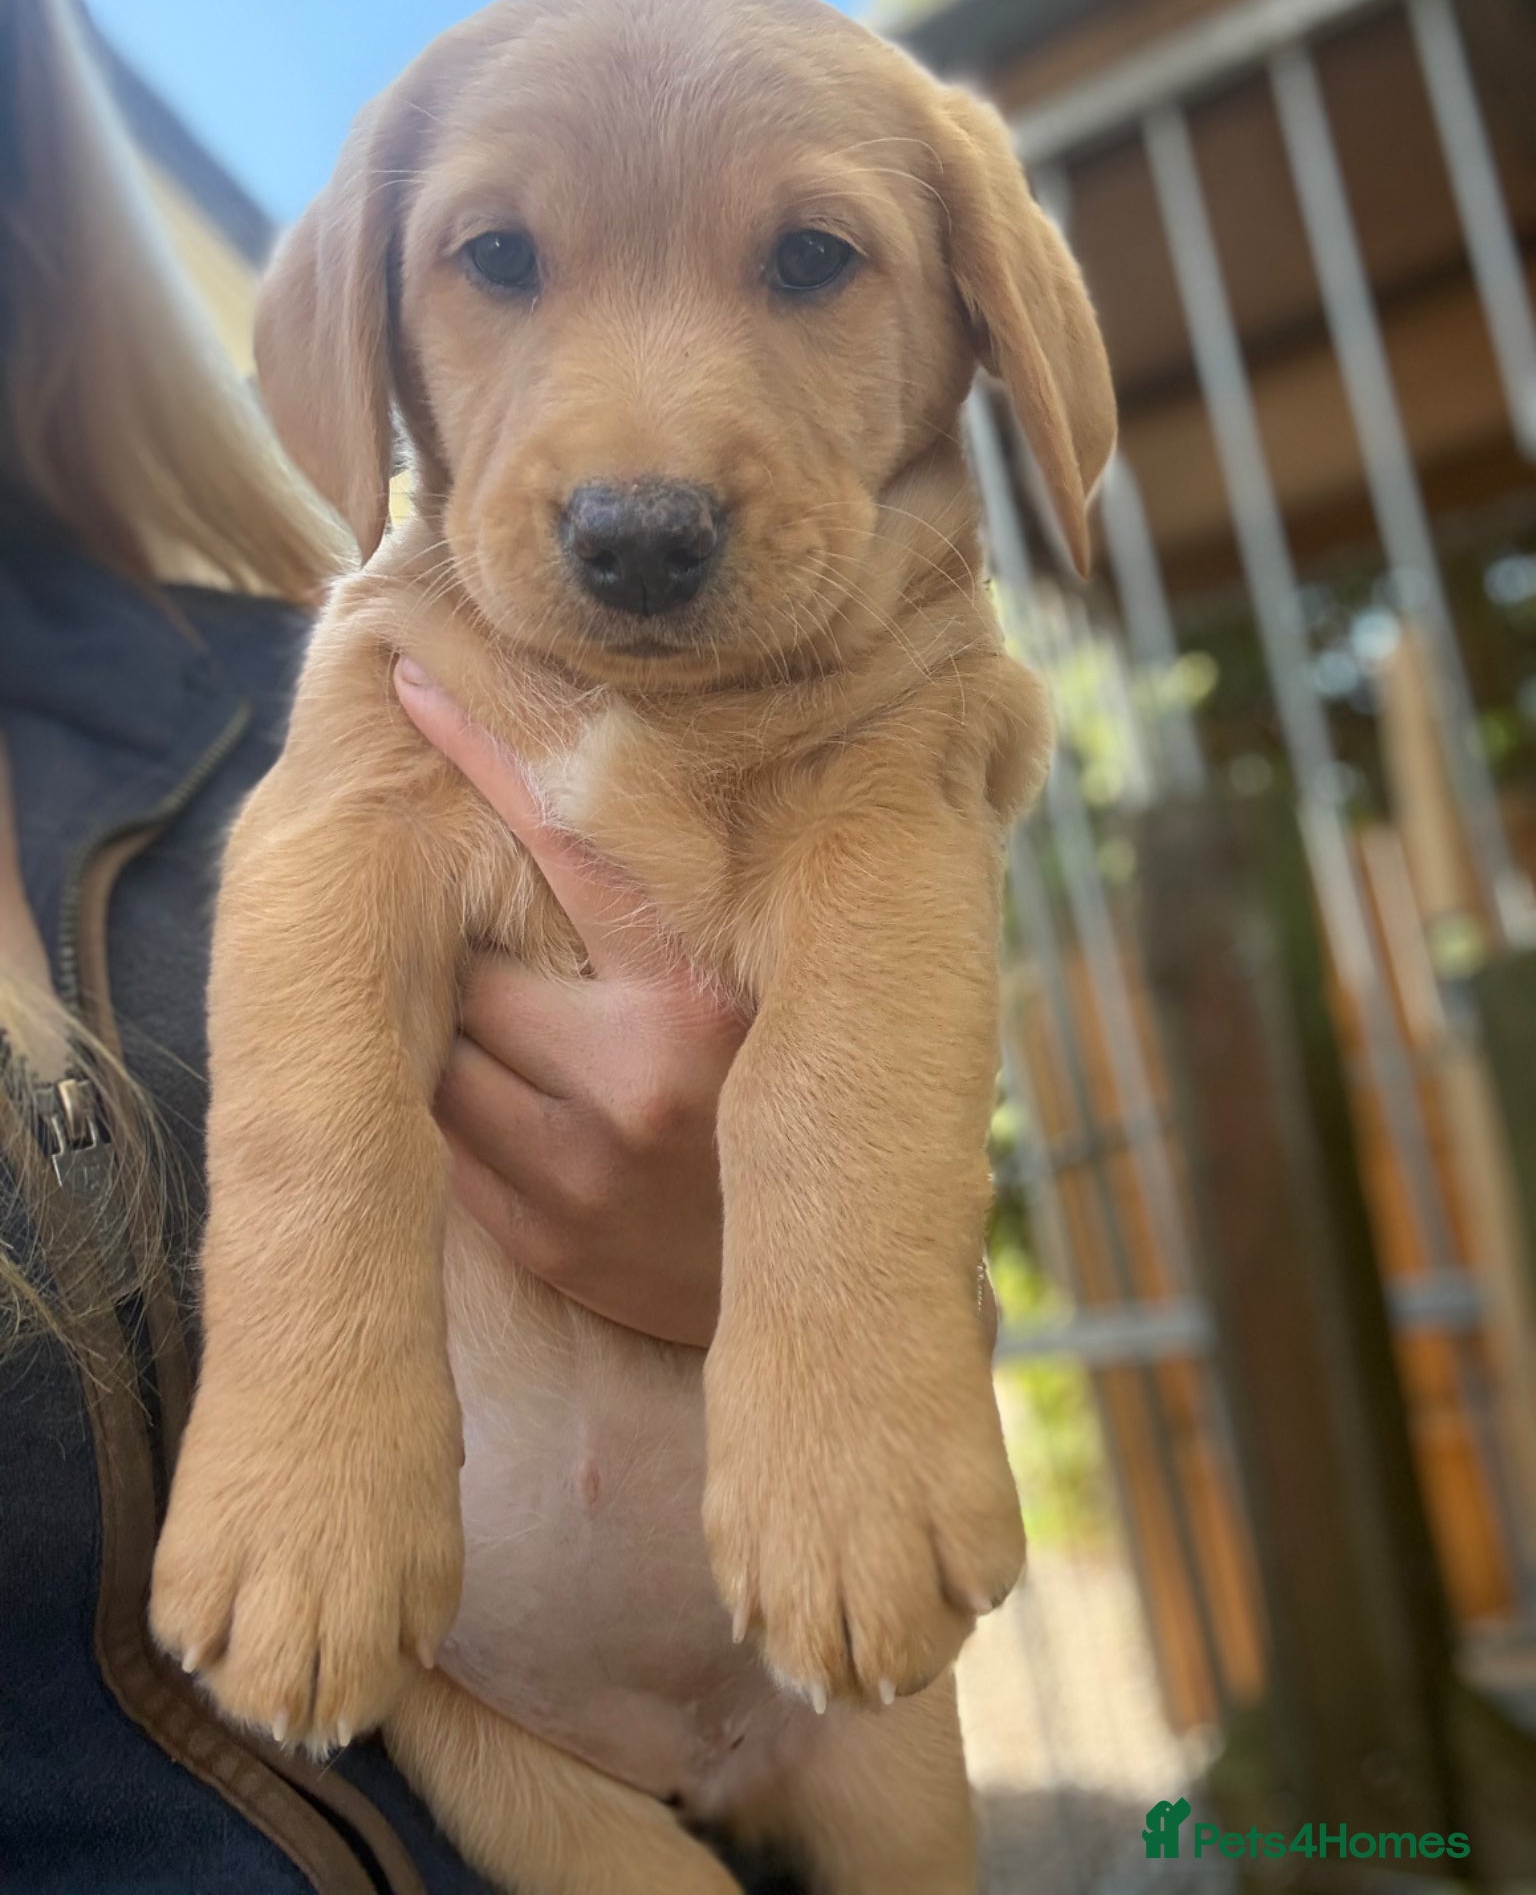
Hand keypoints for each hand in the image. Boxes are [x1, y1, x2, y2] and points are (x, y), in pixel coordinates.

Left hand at [394, 661, 746, 1346]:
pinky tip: (522, 1109)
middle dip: (476, 953)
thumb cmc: (797, 1094)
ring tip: (523, 1039)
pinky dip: (462, 1110)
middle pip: (474, 965)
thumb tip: (626, 774)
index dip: (481, 760)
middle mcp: (635, 1076)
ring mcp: (578, 1167)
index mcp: (702, 994)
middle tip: (509, 949)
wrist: (834, 1275)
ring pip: (443, 1054)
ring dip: (457, 1035)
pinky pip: (448, 1141)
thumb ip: (704, 905)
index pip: (566, 846)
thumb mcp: (777, 988)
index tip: (414, 686)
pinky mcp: (544, 1236)